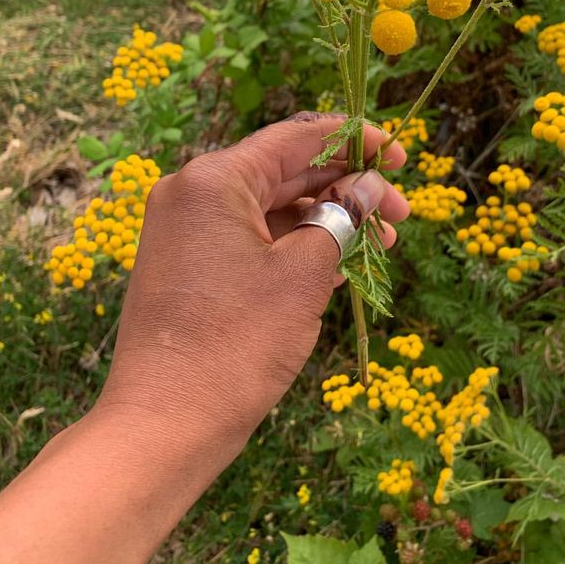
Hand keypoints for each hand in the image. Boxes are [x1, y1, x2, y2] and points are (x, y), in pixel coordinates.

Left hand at [96, 112, 409, 472]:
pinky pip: (253, 239)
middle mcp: (193, 193)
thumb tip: (368, 185)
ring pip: (273, 209)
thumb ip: (342, 217)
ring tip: (380, 247)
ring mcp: (187, 231)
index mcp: (214, 179)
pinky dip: (296, 247)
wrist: (165, 425)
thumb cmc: (236, 344)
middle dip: (348, 189)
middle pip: (287, 172)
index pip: (298, 137)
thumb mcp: (304, 274)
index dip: (355, 142)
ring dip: (327, 222)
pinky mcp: (190, 265)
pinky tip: (340, 267)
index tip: (397, 155)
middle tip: (399, 216)